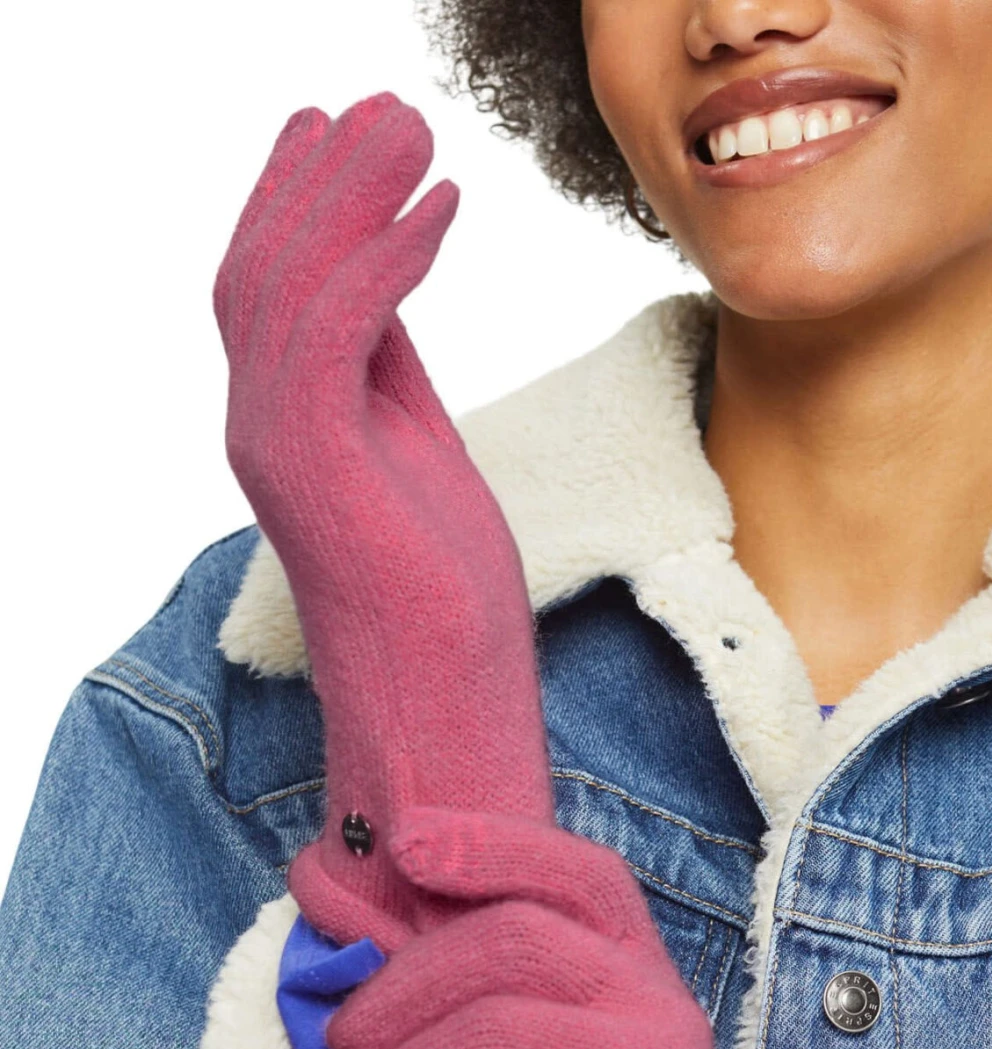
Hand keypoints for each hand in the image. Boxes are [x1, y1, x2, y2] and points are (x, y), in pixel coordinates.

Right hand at [215, 96, 550, 952]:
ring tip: (416, 133)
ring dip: (355, 194)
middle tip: (385, 107)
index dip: (301, 203)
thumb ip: (391, 378)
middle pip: (266, 267)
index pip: (274, 291)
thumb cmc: (448, 614)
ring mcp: (279, 449)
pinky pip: (337, 327)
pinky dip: (388, 257)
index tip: (346, 132)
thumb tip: (389, 290)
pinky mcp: (317, 466)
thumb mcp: (422, 458)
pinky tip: (444, 212)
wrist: (445, 720)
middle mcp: (264, 431)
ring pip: (290, 282)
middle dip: (321, 177)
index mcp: (290, 431)